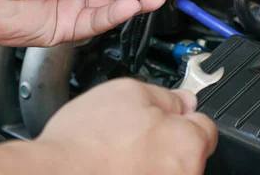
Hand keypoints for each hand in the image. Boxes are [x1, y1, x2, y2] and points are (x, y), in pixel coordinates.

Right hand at [36, 79, 217, 174]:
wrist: (56, 174)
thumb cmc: (86, 142)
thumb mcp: (127, 92)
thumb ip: (164, 95)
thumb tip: (183, 99)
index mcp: (188, 144)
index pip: (204, 126)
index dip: (181, 116)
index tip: (166, 118)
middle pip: (185, 152)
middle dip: (164, 141)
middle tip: (132, 134)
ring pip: (164, 169)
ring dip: (149, 162)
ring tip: (117, 155)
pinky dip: (136, 172)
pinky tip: (113, 169)